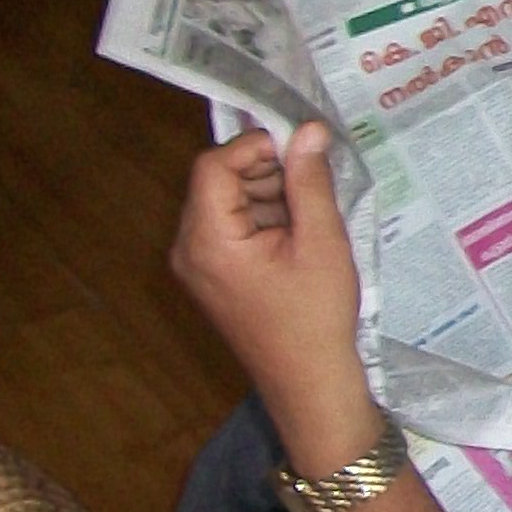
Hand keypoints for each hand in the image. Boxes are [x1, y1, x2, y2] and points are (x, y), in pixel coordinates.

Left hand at [170, 123, 368, 437]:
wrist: (309, 381)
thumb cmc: (316, 316)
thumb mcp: (322, 241)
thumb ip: (310, 182)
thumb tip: (309, 131)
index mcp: (209, 241)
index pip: (214, 167)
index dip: (255, 147)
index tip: (300, 147)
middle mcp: (189, 249)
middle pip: (217, 182)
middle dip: (265, 169)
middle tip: (313, 176)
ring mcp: (197, 265)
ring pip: (225, 202)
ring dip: (268, 192)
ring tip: (313, 208)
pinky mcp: (212, 276)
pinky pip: (230, 227)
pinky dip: (263, 217)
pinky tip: (301, 230)